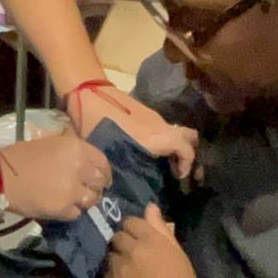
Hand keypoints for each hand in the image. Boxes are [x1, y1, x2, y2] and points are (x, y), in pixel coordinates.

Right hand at [1, 129, 112, 221]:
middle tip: (89, 191)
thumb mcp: (49, 142)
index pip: (102, 162)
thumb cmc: (19, 155)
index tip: (103, 178)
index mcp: (76, 148)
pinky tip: (62, 207)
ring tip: (75, 201)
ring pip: (91, 200)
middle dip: (97, 187)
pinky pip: (76, 213)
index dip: (105, 172)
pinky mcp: (63, 209)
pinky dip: (72, 212)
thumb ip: (70, 150)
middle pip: (99, 182)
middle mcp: (79, 169)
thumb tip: (82, 157)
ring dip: (86, 201)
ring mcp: (72, 191)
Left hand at [70, 84, 197, 180]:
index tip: (178, 176)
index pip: (185, 148)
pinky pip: (164, 128)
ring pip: (176, 131)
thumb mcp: (106, 153)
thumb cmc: (95, 123)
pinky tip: (149, 150)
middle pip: (189, 136)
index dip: (188, 164)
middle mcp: (159, 125)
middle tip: (176, 167)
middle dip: (188, 153)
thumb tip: (130, 186)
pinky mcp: (146, 112)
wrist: (88, 91)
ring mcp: (153, 117)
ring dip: (175, 147)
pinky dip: (164, 140)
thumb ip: (124, 169)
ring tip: (163, 162)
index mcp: (154, 137)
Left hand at [105, 205, 204, 277]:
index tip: (137, 236)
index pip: (129, 222)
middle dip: (123, 242)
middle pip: (116, 237)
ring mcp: (119, 269)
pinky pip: (105, 273)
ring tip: (126, 267)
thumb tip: (149, 207)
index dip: (133, 228)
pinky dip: (112, 274)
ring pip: (109, 255)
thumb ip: (160, 227)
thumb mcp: (175, 249)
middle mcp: (131, 251)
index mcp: (150, 239)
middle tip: (131, 252)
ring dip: (116, 258)